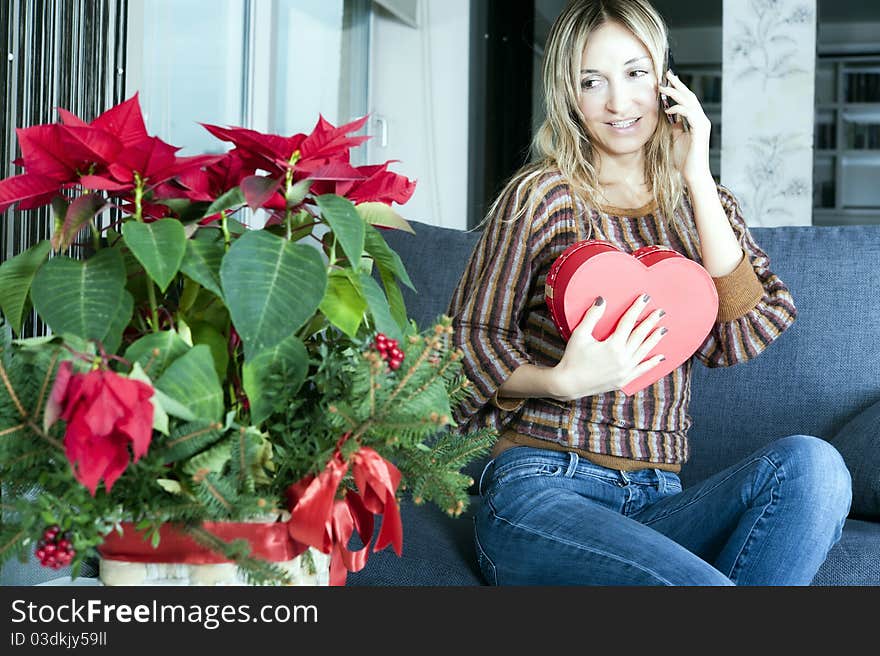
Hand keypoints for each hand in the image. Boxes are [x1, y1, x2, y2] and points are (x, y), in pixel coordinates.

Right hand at [551, 294, 666, 400]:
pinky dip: (652, 363)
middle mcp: (622, 358)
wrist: (569, 384)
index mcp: (613, 345)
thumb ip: (592, 316)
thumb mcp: (580, 334)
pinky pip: (641, 370)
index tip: (645, 298)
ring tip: (663, 330)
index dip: (637, 309)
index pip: (628, 322)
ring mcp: (625, 370)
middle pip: (640, 335)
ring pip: (644, 351)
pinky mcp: (623, 380)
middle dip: (650, 322)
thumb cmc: (572, 358)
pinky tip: (660, 357)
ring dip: (654, 339)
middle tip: (660, 312)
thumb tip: (602, 300)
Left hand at [659, 70, 711, 184]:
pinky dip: (678, 109)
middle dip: (678, 84)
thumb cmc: (684, 159)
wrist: (692, 174)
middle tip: (667, 74)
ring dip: (675, 93)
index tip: (667, 80)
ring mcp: (702, 124)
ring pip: (690, 102)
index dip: (678, 89)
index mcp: (695, 121)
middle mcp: (701, 120)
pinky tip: (667, 110)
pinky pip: (689, 114)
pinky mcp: (700, 130)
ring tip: (662, 88)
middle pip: (689, 96)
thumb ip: (673, 126)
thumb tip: (666, 115)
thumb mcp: (675, 138)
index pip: (687, 100)